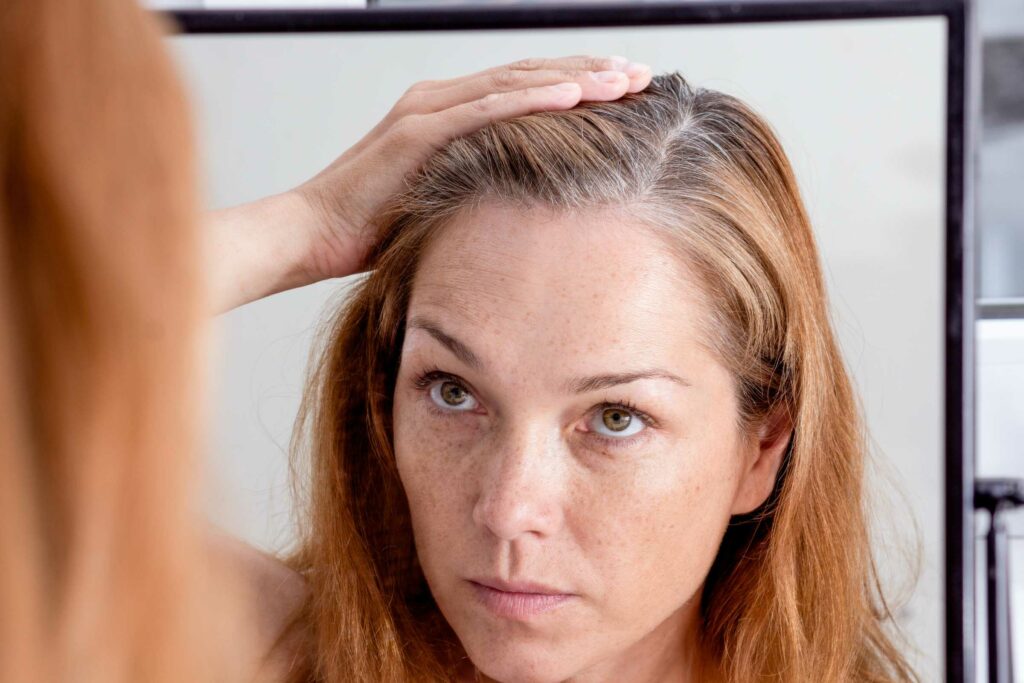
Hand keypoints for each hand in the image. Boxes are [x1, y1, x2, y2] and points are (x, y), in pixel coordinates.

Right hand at [293, 54, 652, 281]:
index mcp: (447, 114)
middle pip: (529, 75)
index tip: (623, 90)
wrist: (310, 234)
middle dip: (589, 72)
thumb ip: (476, 191)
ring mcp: (427, 110)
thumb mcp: (440, 203)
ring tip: (624, 79)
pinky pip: (485, 110)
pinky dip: (532, 100)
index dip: (575, 84)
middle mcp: (439, 100)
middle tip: (642, 73)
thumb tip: (523, 213)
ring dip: (574, 79)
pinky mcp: (416, 131)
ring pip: (515, 83)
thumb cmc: (370, 227)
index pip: (524, 89)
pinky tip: (574, 96)